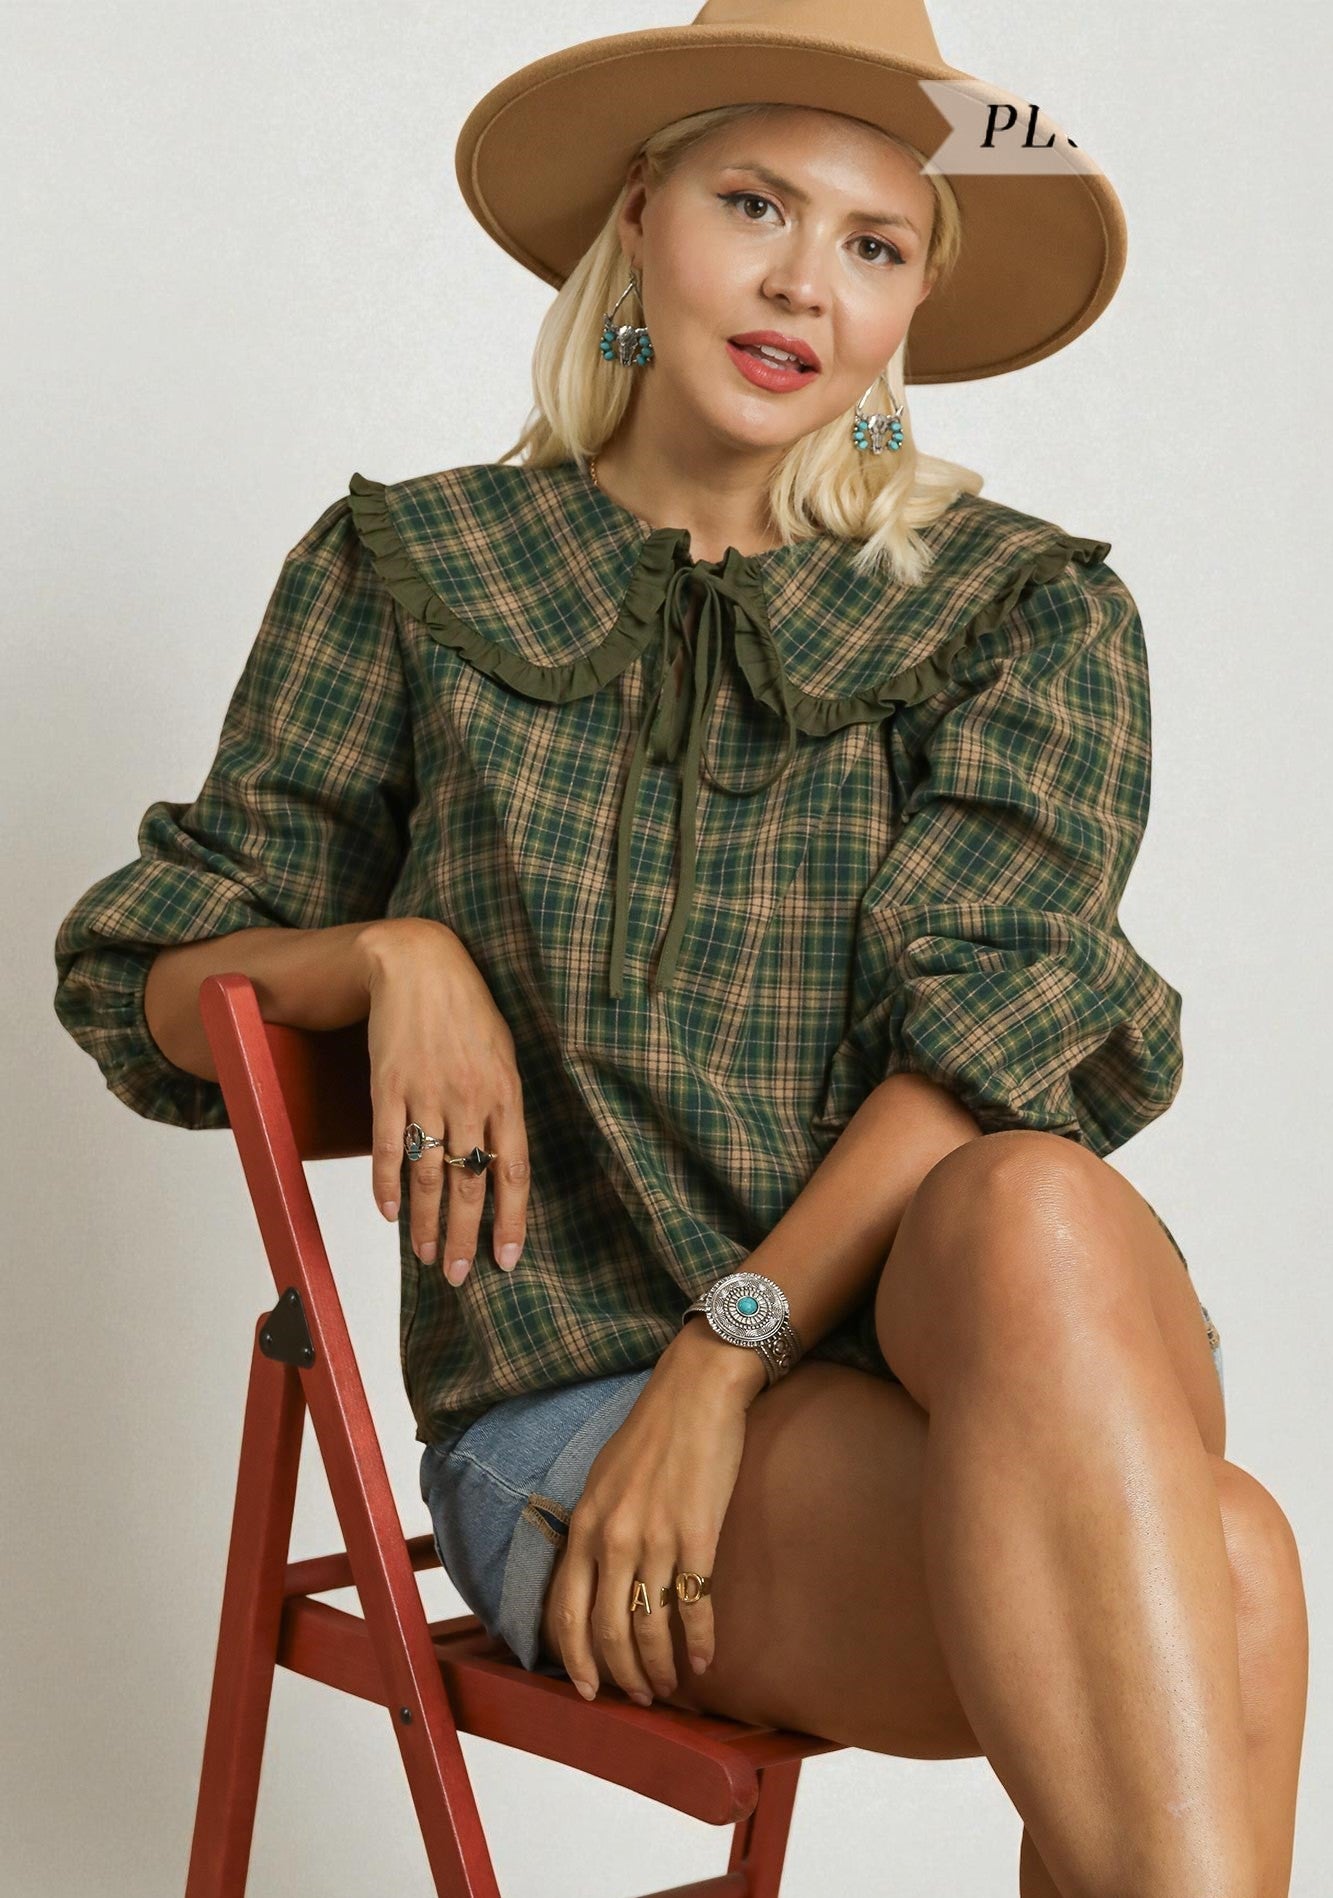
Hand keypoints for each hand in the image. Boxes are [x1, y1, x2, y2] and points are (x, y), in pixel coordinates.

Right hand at [355, 917, 528, 1285]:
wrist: (418, 964)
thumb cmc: (467, 1010)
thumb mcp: (503, 1054)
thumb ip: (504, 1106)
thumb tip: (504, 1157)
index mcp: (505, 1095)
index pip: (513, 1172)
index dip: (511, 1220)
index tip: (506, 1259)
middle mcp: (469, 1101)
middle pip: (470, 1184)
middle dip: (465, 1237)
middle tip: (460, 1276)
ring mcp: (426, 1095)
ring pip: (429, 1175)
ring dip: (427, 1223)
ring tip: (427, 1257)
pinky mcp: (388, 1087)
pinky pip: (386, 1148)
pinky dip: (386, 1185)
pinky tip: (390, 1213)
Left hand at [546, 1322, 766, 1703]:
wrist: (696, 1392)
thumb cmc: (653, 1432)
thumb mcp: (604, 1478)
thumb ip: (595, 1527)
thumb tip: (591, 1572)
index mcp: (585, 1524)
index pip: (567, 1610)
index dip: (576, 1658)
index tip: (588, 1690)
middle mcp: (613, 1538)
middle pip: (608, 1631)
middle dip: (622, 1676)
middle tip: (639, 1697)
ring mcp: (655, 1539)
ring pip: (651, 1627)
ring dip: (661, 1667)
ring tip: (671, 1685)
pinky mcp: (698, 1536)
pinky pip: (695, 1605)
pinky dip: (700, 1641)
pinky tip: (705, 1660)